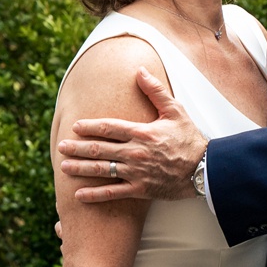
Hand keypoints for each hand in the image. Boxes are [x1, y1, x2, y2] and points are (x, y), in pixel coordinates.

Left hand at [56, 70, 206, 201]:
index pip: (109, 127)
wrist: (205, 169)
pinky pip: (113, 193)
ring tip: (64, 167)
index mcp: (142, 132)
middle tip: (61, 146)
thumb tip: (139, 71)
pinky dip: (95, 195)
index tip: (75, 126)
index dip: (89, 127)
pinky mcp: (140, 189)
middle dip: (78, 148)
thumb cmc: (190, 139)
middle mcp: (135, 152)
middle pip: (100, 149)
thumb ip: (155, 91)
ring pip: (102, 170)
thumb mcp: (175, 111)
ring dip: (81, 168)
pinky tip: (79, 195)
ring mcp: (137, 172)